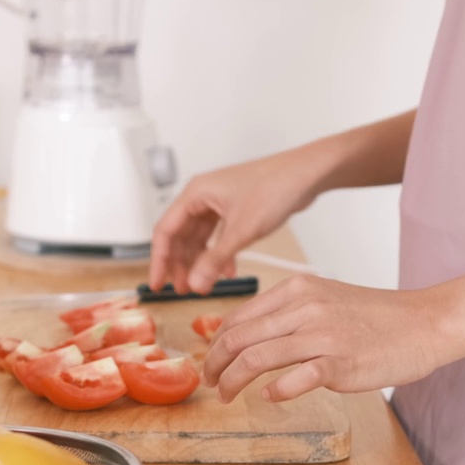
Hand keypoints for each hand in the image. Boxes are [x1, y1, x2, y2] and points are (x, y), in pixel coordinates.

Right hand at [149, 150, 321, 294]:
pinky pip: (218, 236)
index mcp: (196, 193)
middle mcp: (203, 196)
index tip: (157, 284)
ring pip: (199, 238)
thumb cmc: (276, 186)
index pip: (165, 231)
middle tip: (182, 290)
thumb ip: (215, 259)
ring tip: (203, 286)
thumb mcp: (242, 230)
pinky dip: (219, 254)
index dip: (159, 260)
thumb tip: (195, 283)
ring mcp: (219, 203)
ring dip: (200, 262)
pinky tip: (227, 271)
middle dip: (181, 265)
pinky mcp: (235, 209)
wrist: (307, 173)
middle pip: (180, 236)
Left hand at [203, 274, 448, 402]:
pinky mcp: (340, 362)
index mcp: (297, 290)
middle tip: (211, 384)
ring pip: (256, 359)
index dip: (217, 344)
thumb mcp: (325, 299)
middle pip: (238, 338)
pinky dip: (273, 391)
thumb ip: (289, 314)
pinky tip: (268, 397)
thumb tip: (249, 337)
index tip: (212, 362)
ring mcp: (322, 335)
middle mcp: (305, 308)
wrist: (426, 322)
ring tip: (227, 397)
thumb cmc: (377, 317)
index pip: (238, 317)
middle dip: (215, 365)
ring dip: (233, 382)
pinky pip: (293, 379)